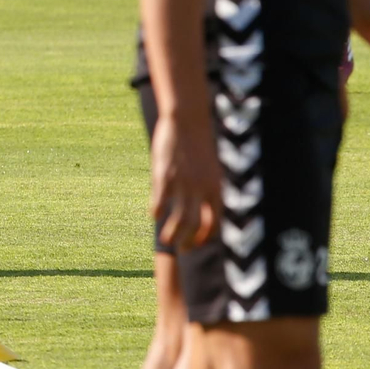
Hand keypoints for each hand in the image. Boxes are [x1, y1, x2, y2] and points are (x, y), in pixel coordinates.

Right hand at [148, 113, 221, 250]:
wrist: (187, 120)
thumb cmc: (198, 143)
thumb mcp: (210, 169)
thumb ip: (208, 189)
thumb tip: (203, 208)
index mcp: (216, 188)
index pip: (215, 223)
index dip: (206, 237)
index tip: (197, 242)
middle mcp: (202, 190)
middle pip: (196, 226)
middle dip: (189, 241)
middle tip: (181, 248)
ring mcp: (183, 184)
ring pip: (178, 220)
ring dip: (171, 234)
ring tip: (165, 239)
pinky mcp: (165, 177)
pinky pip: (160, 202)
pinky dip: (156, 211)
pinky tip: (153, 214)